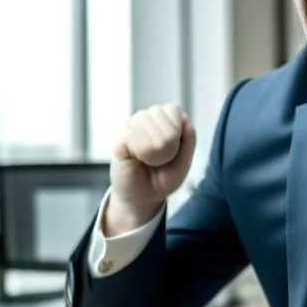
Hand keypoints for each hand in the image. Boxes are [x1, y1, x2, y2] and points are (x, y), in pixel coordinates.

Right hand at [105, 104, 195, 235]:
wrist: (142, 197)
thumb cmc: (163, 178)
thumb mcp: (184, 163)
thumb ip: (189, 141)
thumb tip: (186, 120)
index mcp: (163, 120)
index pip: (173, 109)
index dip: (177, 129)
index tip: (175, 149)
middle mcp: (145, 119)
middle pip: (158, 113)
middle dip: (167, 141)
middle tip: (161, 159)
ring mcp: (129, 128)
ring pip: (143, 123)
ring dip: (152, 148)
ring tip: (149, 160)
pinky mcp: (117, 142)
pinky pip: (129, 138)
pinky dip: (138, 153)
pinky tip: (136, 160)